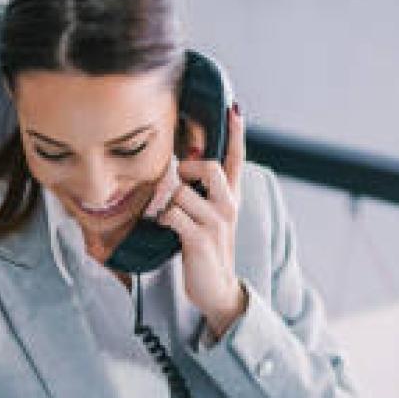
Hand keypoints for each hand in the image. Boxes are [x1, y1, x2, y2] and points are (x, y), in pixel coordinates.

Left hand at [152, 106, 247, 336]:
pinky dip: (161, 220)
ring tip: (171, 219)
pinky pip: (172, 214)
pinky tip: (165, 229)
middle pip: (207, 166)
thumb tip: (183, 164)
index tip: (234, 108)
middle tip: (179, 185)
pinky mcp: (199, 239)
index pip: (236, 158)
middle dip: (185, 170)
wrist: (217, 289)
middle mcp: (228, 206)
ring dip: (167, 204)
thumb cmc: (206, 250)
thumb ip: (202, 192)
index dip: (235, 132)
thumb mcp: (210, 217)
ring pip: (181, 192)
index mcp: (231, 197)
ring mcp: (216, 222)